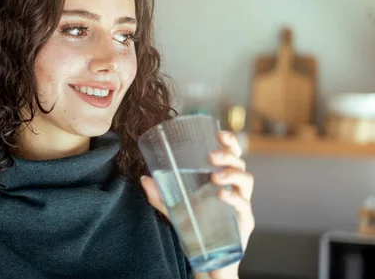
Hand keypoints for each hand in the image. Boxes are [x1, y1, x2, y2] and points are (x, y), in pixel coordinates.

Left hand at [140, 130, 254, 278]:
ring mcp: (242, 204)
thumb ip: (160, 195)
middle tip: (212, 155)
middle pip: (241, 163)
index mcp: (221, 180)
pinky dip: (235, 198)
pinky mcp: (244, 222)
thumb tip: (144, 178)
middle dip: (229, 155)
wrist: (206, 257)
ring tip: (216, 176)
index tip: (219, 133)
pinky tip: (222, 195)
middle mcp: (234, 189)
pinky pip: (244, 206)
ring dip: (232, 174)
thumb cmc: (195, 227)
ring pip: (247, 181)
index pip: (231, 155)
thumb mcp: (175, 208)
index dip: (230, 142)